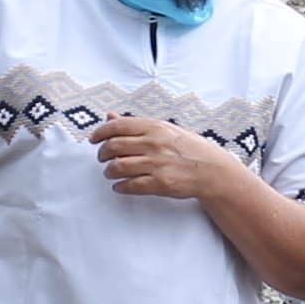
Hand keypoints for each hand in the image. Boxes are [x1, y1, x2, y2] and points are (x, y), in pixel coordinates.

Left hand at [91, 114, 237, 203]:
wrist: (211, 170)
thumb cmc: (188, 148)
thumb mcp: (164, 129)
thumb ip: (136, 124)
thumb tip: (110, 117)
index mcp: (154, 127)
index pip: (117, 126)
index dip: (100, 132)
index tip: (93, 139)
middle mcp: (154, 143)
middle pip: (113, 146)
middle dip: (102, 153)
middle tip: (102, 157)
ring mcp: (157, 164)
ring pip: (118, 167)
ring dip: (109, 171)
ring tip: (110, 172)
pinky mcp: (160, 183)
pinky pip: (130, 185)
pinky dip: (120, 187)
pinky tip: (120, 186)